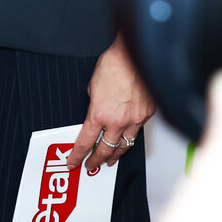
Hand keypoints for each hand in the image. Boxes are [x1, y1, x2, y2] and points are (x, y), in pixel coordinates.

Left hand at [66, 35, 156, 175]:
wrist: (133, 56)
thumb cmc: (113, 66)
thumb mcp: (92, 87)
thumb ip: (94, 104)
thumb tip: (98, 112)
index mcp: (99, 114)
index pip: (85, 142)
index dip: (78, 155)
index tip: (73, 162)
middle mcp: (118, 121)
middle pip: (106, 149)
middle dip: (97, 160)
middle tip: (91, 165)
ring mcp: (135, 119)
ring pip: (125, 145)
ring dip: (116, 154)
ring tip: (111, 160)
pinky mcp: (148, 115)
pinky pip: (137, 132)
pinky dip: (131, 138)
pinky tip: (127, 140)